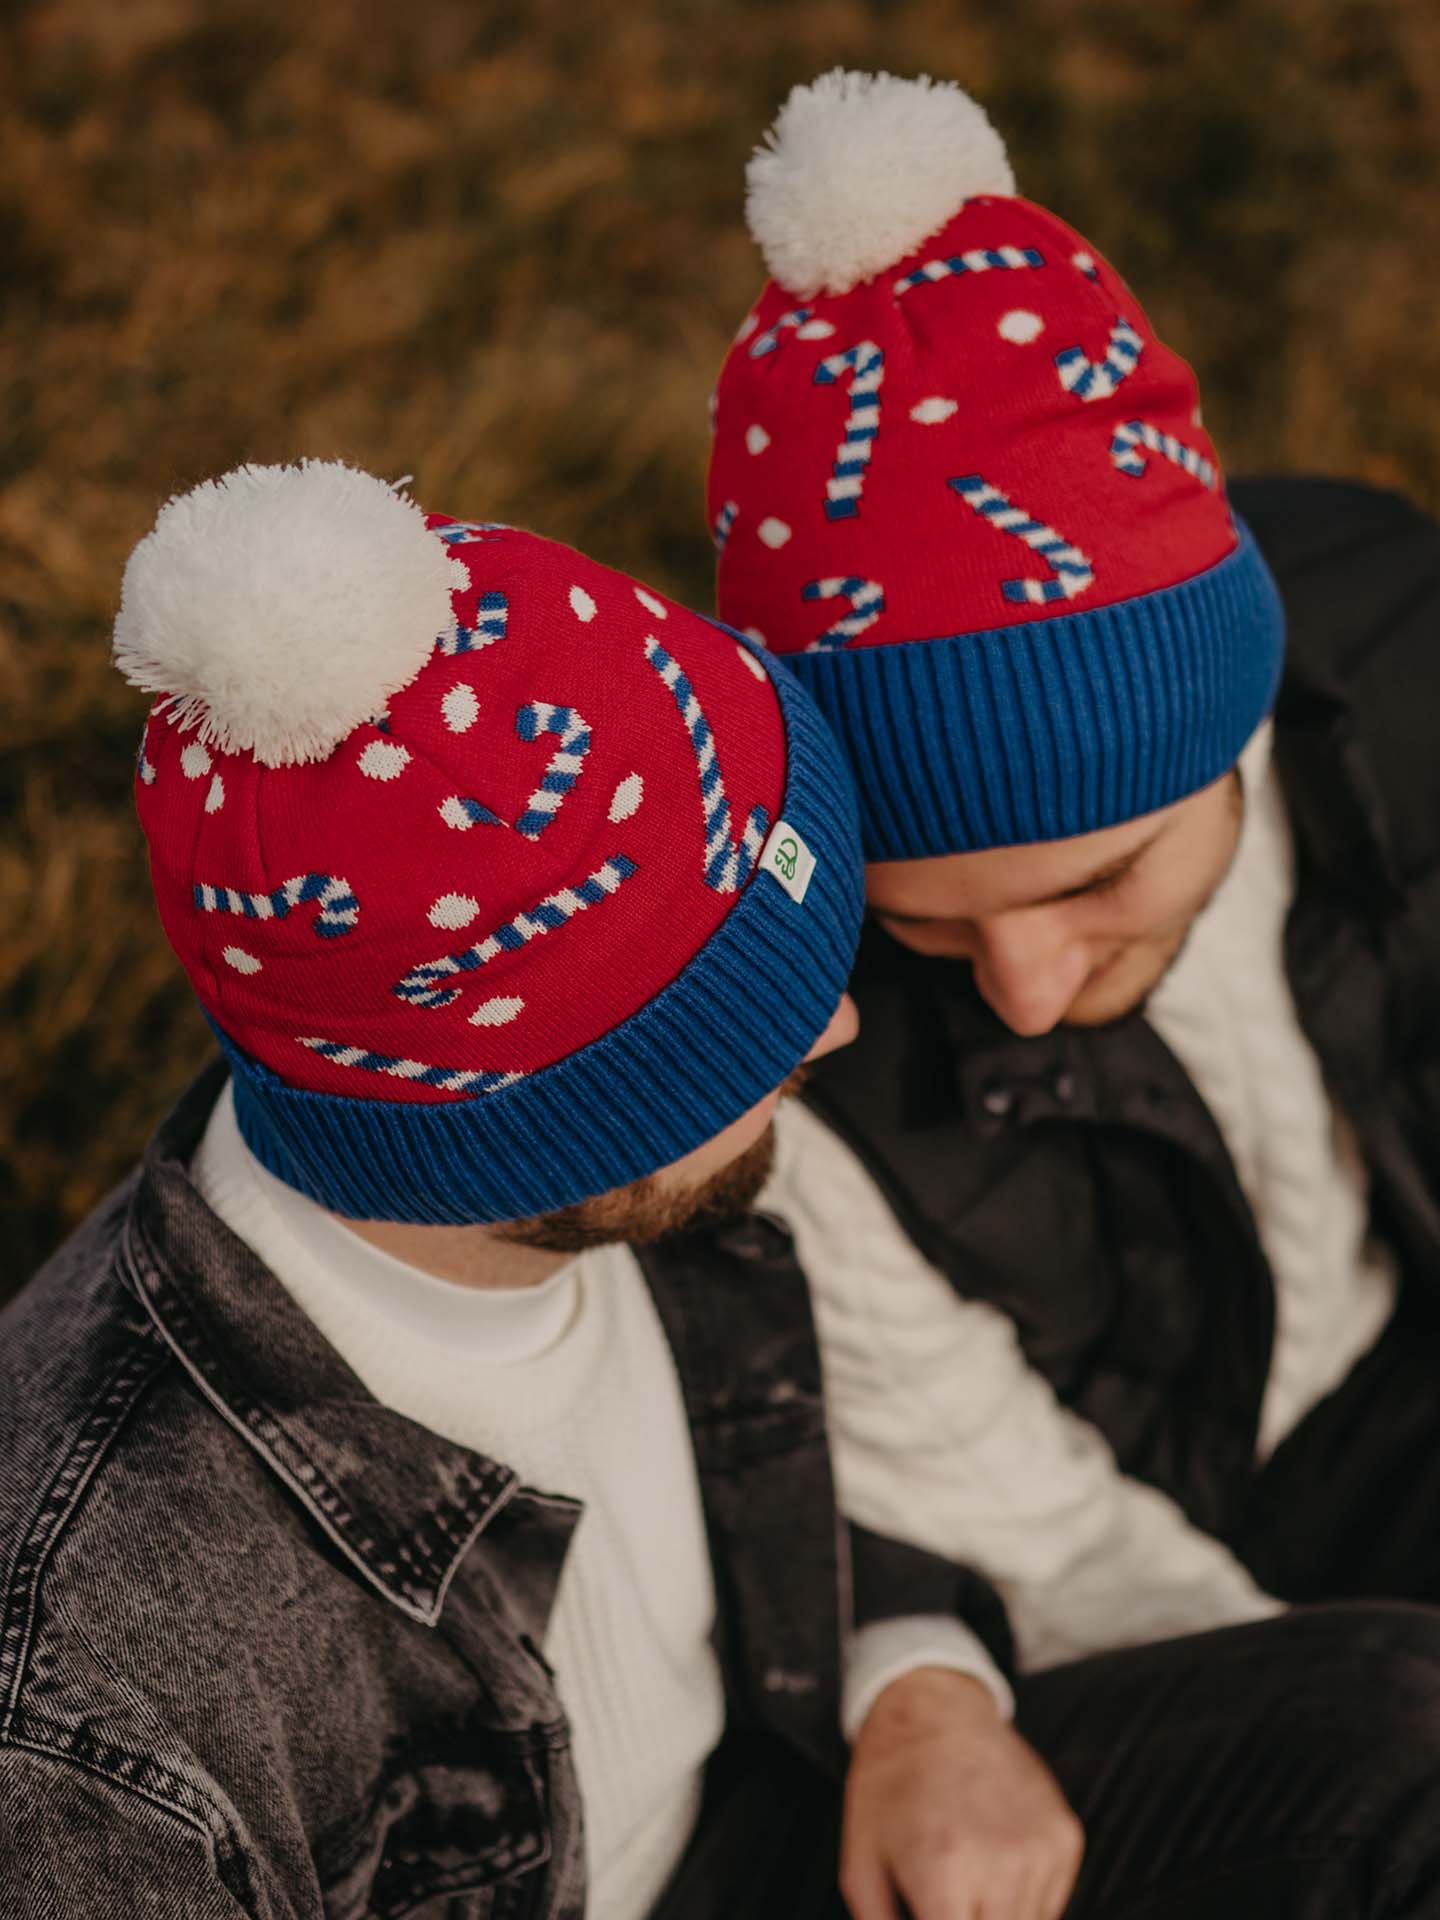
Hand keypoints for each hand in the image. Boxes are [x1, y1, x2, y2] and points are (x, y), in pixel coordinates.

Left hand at [841, 1666, 1083, 1919]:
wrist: (934, 1708)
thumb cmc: (888, 1786)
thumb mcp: (861, 1867)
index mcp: (943, 1872)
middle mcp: (1003, 1864)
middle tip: (948, 1902)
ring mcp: (1042, 1849)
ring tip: (965, 1885)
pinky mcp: (1065, 1837)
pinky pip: (1051, 1905)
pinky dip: (1022, 1905)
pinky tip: (991, 1866)